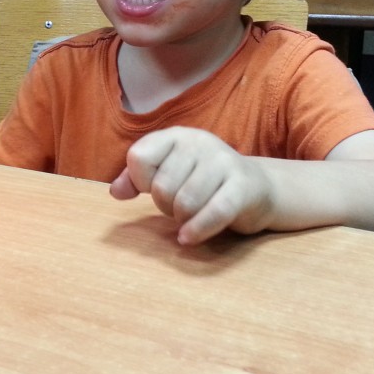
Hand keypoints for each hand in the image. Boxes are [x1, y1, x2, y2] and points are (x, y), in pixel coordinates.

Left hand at [110, 127, 273, 244]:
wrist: (257, 188)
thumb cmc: (203, 182)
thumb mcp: (169, 173)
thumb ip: (137, 180)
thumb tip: (116, 191)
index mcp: (176, 136)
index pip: (139, 157)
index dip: (141, 182)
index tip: (154, 188)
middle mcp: (199, 142)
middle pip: (161, 186)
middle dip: (165, 206)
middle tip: (179, 207)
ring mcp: (223, 161)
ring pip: (185, 202)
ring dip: (183, 219)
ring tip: (190, 216)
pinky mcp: (243, 186)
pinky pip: (213, 212)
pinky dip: (197, 230)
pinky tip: (188, 238)